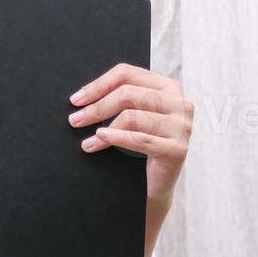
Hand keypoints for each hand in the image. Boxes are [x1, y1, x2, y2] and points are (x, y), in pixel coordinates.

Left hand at [69, 64, 191, 201]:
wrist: (157, 182)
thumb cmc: (141, 145)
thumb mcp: (134, 115)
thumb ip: (122, 99)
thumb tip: (83, 96)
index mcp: (168, 86)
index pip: (127, 74)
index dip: (98, 85)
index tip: (77, 99)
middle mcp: (179, 102)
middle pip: (128, 94)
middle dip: (97, 108)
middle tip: (75, 120)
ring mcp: (181, 126)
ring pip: (132, 117)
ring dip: (103, 130)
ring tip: (87, 141)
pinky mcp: (177, 148)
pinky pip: (139, 140)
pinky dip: (116, 139)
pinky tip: (100, 140)